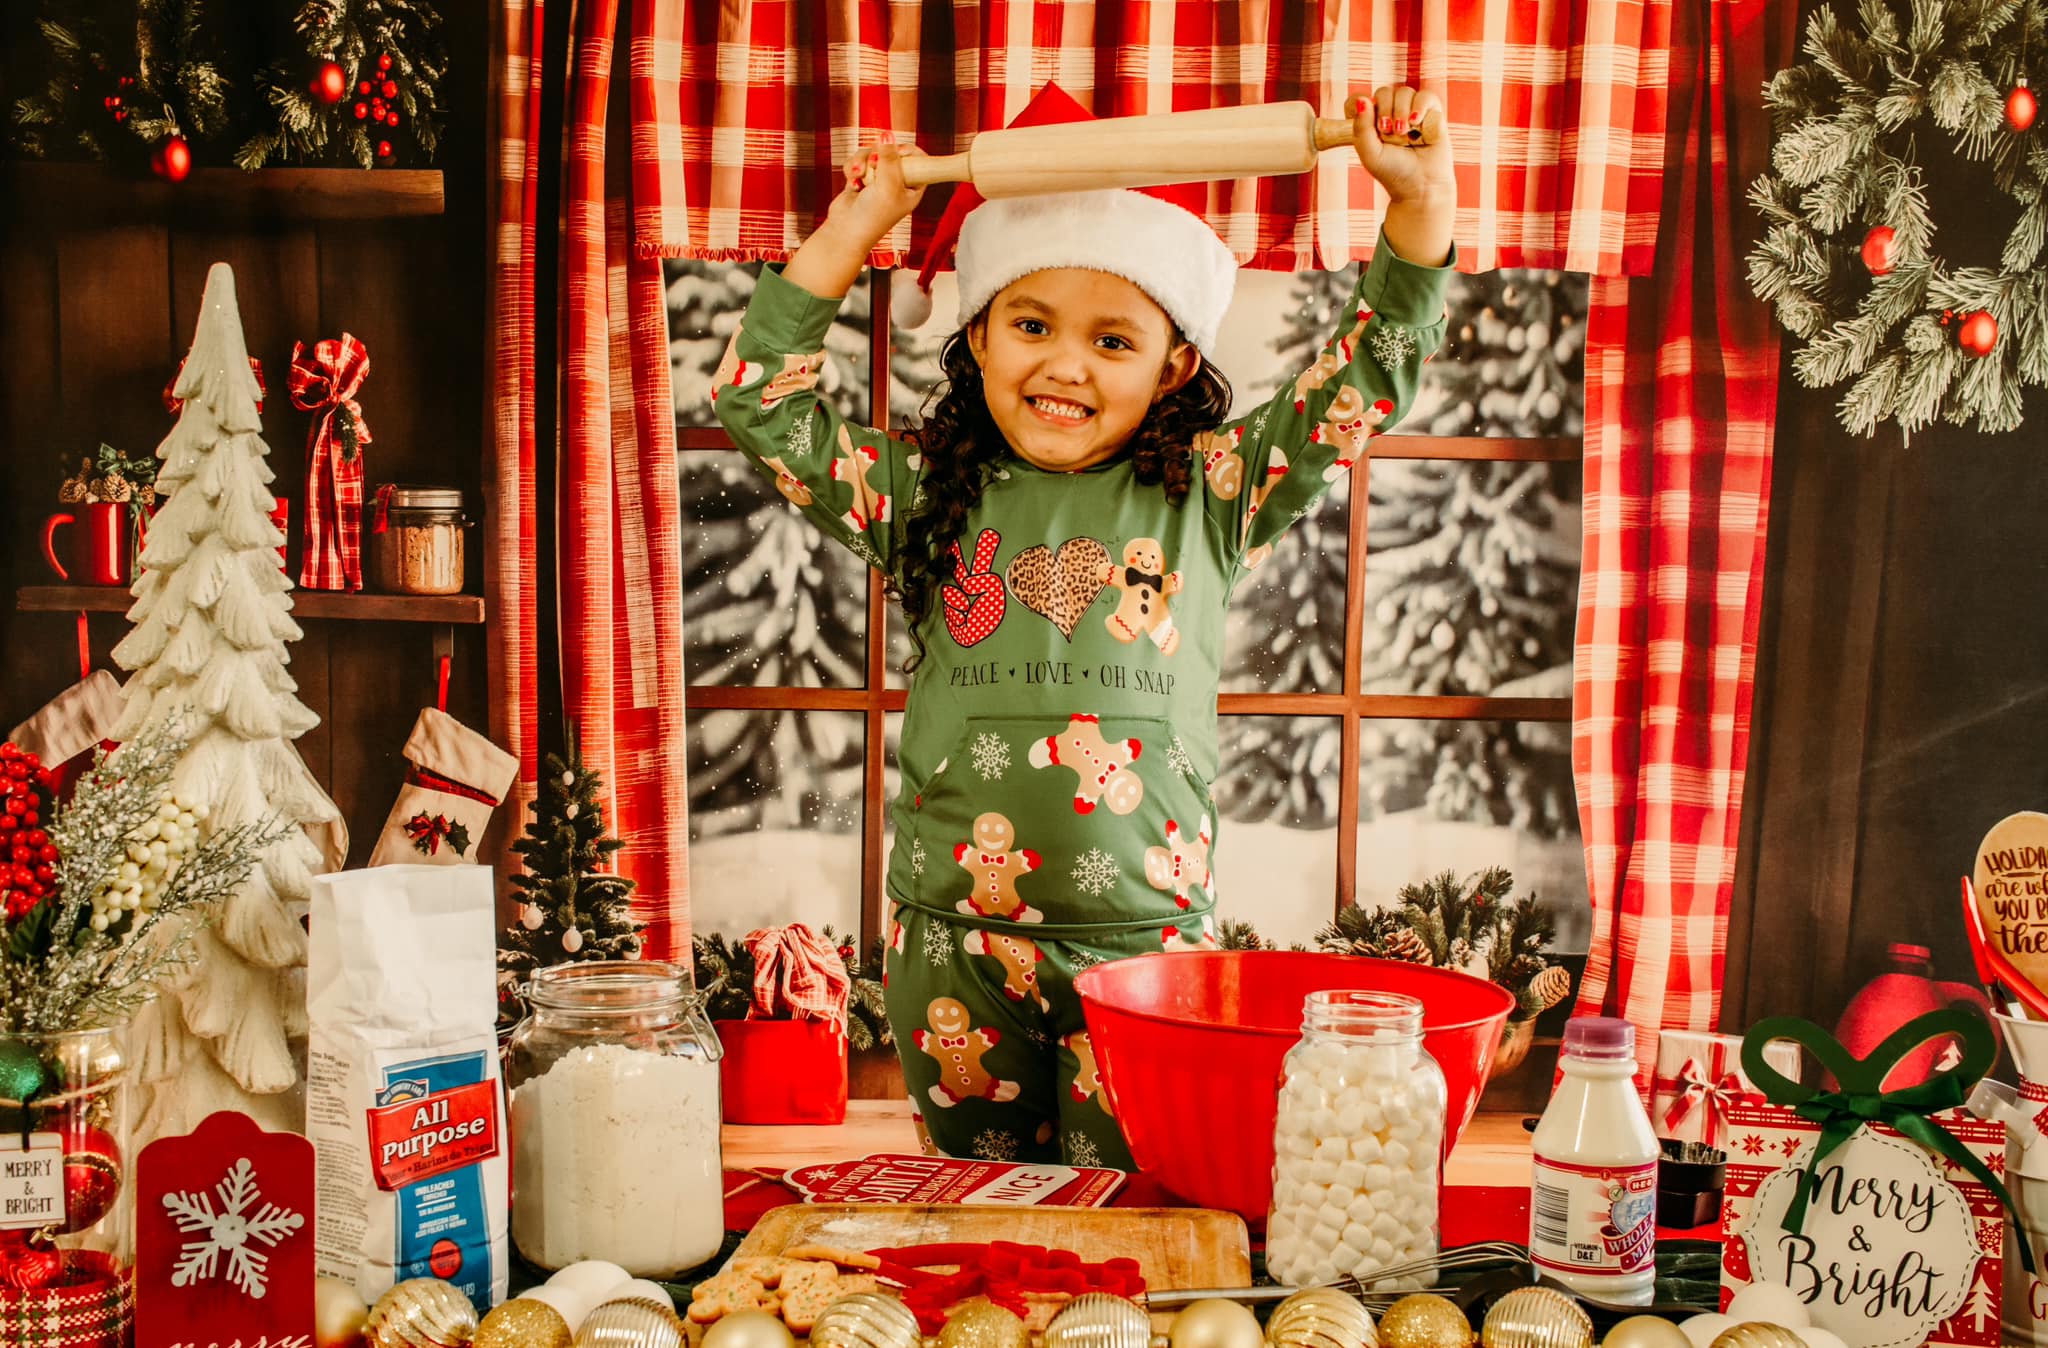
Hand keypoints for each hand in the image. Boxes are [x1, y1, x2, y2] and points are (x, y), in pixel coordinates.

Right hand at [826, 140, 927, 244]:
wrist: (845, 233)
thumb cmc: (872, 216)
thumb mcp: (887, 185)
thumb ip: (889, 158)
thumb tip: (888, 134)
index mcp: (912, 187)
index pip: (919, 160)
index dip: (910, 151)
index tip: (900, 151)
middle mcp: (897, 183)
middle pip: (892, 152)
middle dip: (879, 154)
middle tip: (873, 162)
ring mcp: (878, 181)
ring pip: (871, 154)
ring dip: (862, 161)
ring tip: (857, 175)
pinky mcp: (861, 180)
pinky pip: (858, 162)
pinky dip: (852, 169)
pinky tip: (852, 183)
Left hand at [1349, 85, 1454, 206]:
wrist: (1421, 186)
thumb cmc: (1393, 172)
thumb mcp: (1370, 154)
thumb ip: (1361, 128)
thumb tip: (1361, 99)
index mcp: (1374, 121)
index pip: (1366, 99)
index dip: (1369, 107)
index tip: (1375, 128)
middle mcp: (1393, 113)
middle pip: (1385, 92)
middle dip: (1386, 110)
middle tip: (1389, 132)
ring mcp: (1413, 111)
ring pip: (1405, 92)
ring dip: (1402, 111)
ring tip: (1404, 133)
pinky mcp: (1433, 113)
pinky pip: (1426, 96)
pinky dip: (1420, 107)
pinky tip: (1417, 123)